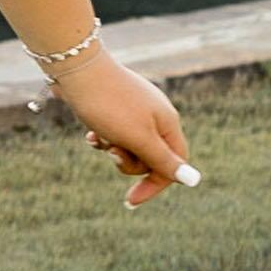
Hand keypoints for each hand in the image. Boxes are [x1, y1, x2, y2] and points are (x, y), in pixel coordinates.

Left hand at [57, 49, 195, 206]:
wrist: (77, 69)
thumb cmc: (109, 105)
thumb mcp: (138, 139)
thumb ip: (163, 161)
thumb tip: (193, 180)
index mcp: (168, 122)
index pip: (174, 164)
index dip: (155, 184)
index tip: (130, 201)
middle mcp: (156, 115)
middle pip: (151, 157)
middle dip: (129, 162)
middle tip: (113, 152)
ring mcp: (135, 109)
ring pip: (130, 146)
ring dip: (114, 149)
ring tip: (99, 137)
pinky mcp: (116, 106)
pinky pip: (115, 133)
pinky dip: (103, 138)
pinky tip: (90, 135)